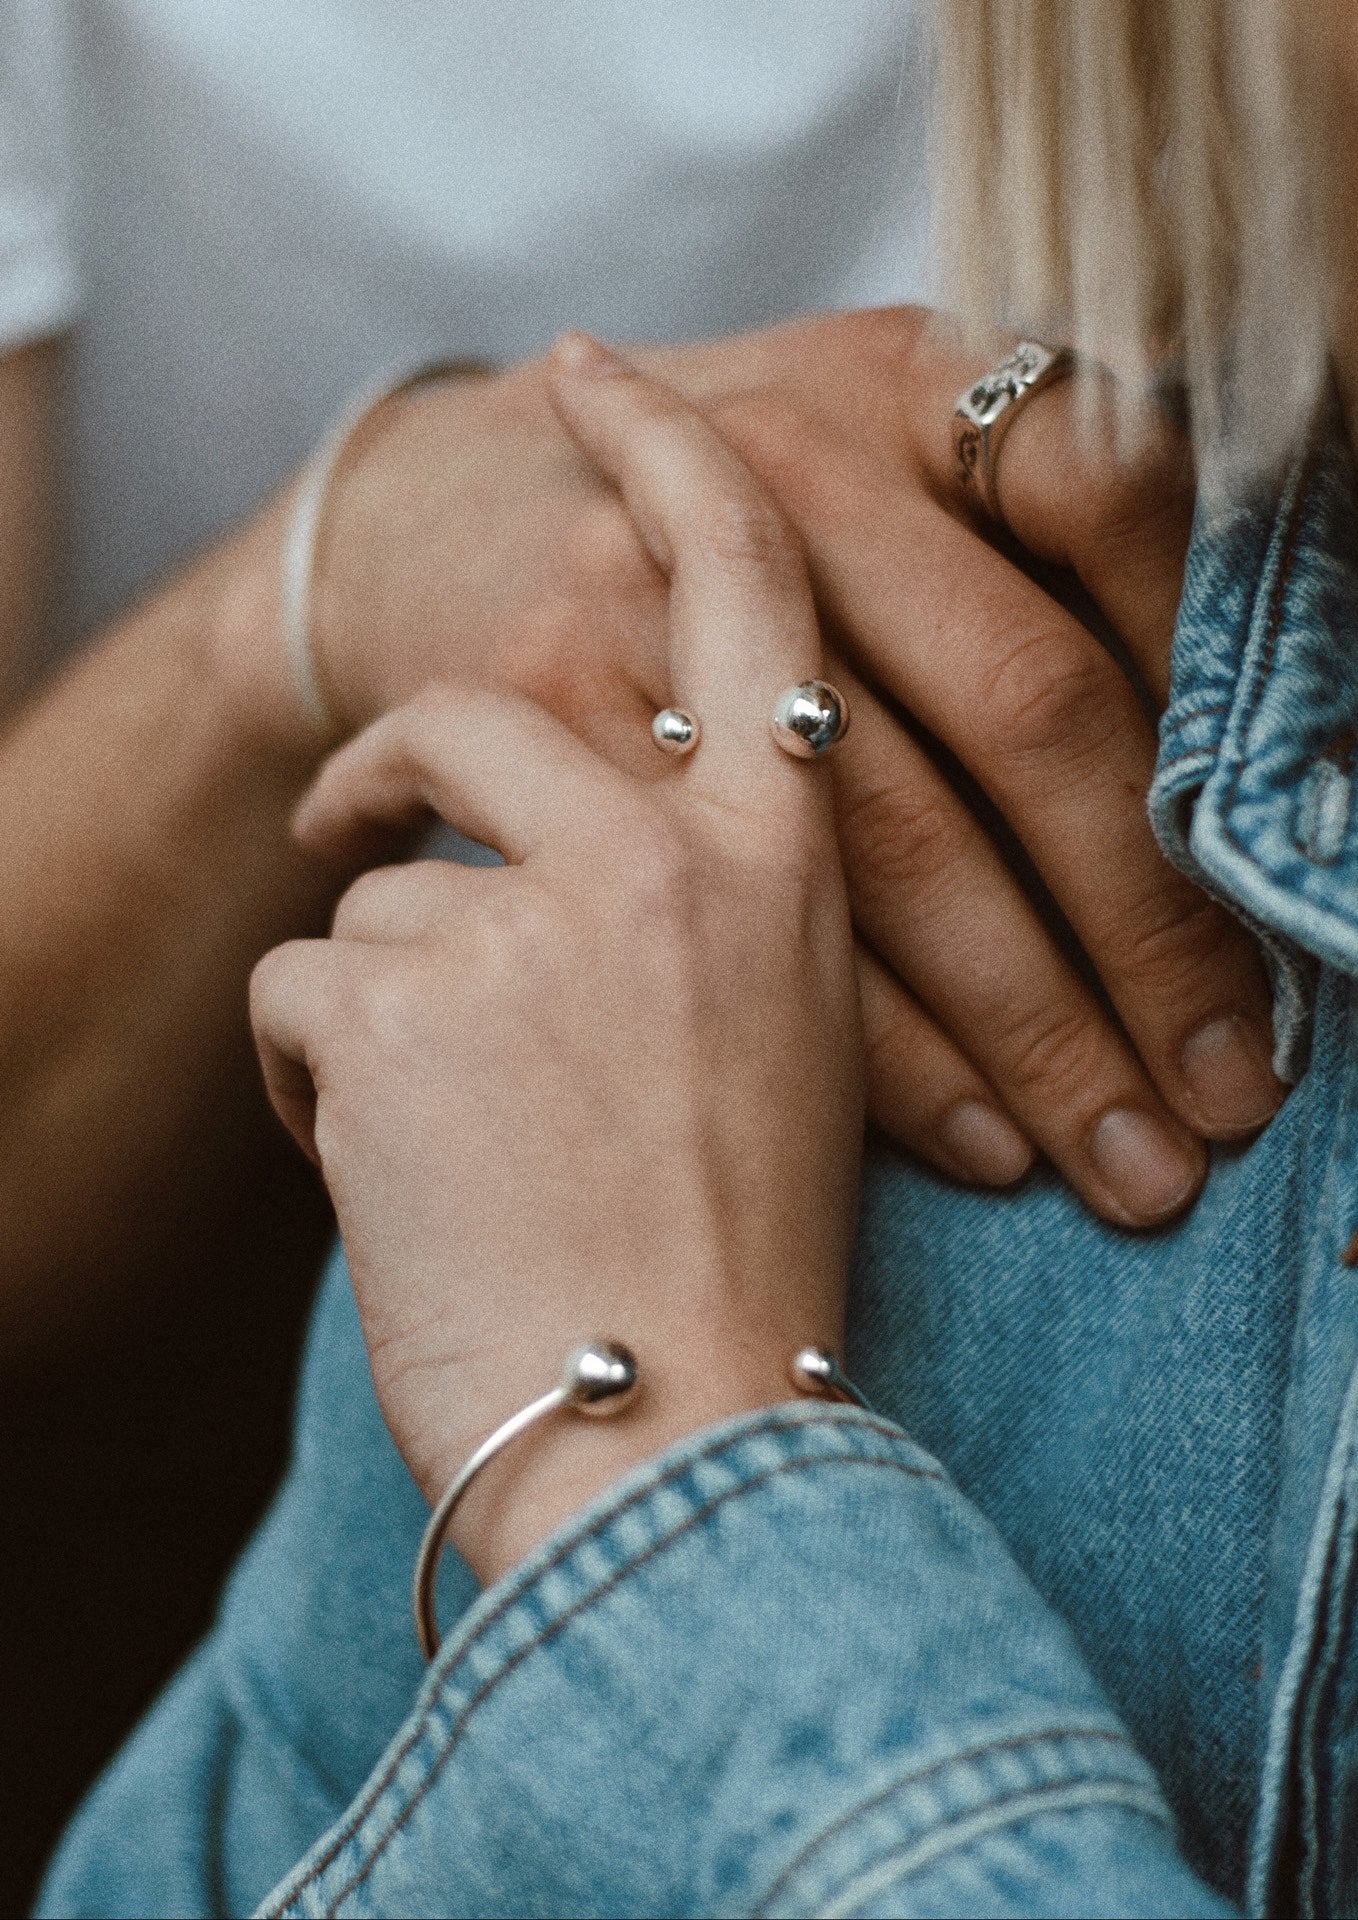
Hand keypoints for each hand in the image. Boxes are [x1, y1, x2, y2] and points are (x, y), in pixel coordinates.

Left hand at [250, 339, 862, 1583]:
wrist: (685, 1447)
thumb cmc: (739, 1270)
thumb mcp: (784, 1050)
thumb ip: (705, 917)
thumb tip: (569, 858)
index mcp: (781, 864)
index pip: (743, 589)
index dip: (668, 461)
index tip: (600, 378)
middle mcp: (662, 858)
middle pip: (480, 715)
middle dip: (398, 760)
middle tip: (355, 811)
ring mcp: (525, 924)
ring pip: (379, 892)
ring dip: (377, 1002)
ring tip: (442, 1145)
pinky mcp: (393, 1008)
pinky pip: (303, 992)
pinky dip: (317, 1080)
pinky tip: (384, 1180)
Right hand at [303, 308, 1282, 1226]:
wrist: (430, 517)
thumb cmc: (694, 522)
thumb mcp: (857, 458)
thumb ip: (1024, 553)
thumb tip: (1264, 743)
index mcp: (899, 381)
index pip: (1118, 502)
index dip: (1219, 686)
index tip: (1287, 877)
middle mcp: (790, 462)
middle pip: (1025, 706)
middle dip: (1146, 924)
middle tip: (1229, 1088)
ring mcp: (665, 581)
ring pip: (896, 840)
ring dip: (1032, 1025)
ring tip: (1129, 1160)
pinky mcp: (541, 704)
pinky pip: (740, 914)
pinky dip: (875, 1050)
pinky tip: (975, 1138)